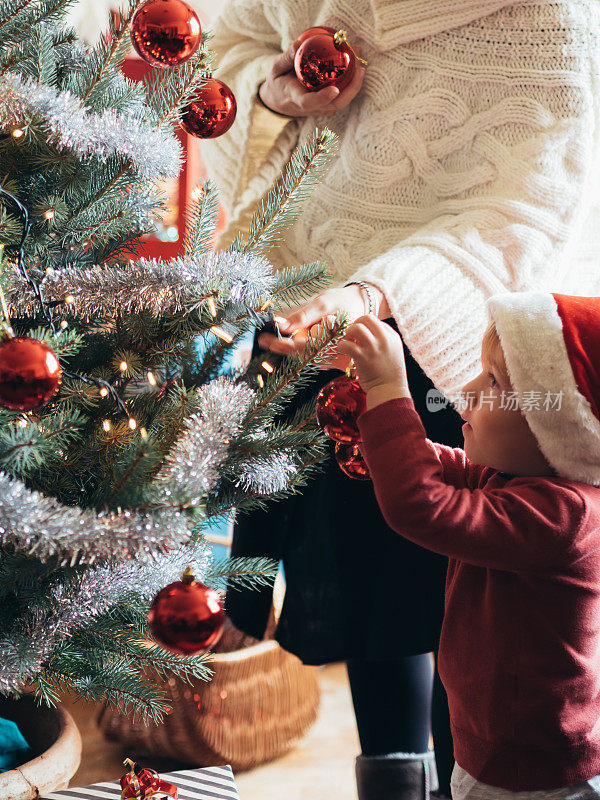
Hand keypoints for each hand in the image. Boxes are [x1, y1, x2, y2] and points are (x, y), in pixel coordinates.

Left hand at [257, 285, 376, 368]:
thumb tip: (283, 326)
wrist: (361, 305)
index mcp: (331, 340)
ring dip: (287, 346)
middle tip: (262, 339)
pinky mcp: (326, 354)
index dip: (282, 344)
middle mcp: (330, 353)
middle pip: (300, 354)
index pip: (301, 347)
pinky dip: (296, 345)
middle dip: (281, 346)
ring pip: (302, 354)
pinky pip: (308, 352)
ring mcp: (329, 356)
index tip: (265, 340)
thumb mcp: (324, 303)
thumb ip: (304, 316)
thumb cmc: (343, 301)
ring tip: (271, 338)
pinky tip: (286, 337)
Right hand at [259, 39, 365, 117]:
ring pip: (342, 101)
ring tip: (360, 61)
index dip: (323, 97)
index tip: (334, 90)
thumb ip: (287, 58)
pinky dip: (351, 83)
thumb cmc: (278, 83)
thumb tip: (298, 44)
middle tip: (359, 68)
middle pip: (334, 104)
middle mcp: (311, 108)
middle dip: (351, 89)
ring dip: (355, 84)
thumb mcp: (276, 69)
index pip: (310, 102)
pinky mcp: (327, 105)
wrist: (279, 100)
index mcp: (296, 99)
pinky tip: (355, 66)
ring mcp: (321, 108)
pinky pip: (342, 97)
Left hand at [337, 316, 411, 408]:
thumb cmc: (388, 374)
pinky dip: (341, 346)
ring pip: (356, 328)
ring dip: (347, 333)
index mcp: (392, 337)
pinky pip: (346, 344)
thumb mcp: (392, 352)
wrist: (389, 391)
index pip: (375, 321)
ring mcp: (373, 348)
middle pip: (366, 318)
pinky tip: (342, 350)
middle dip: (355, 324)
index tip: (361, 337)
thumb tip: (363, 333)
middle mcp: (384, 339)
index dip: (365, 326)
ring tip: (347, 342)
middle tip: (351, 336)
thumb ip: (382, 341)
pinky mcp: (363, 358)